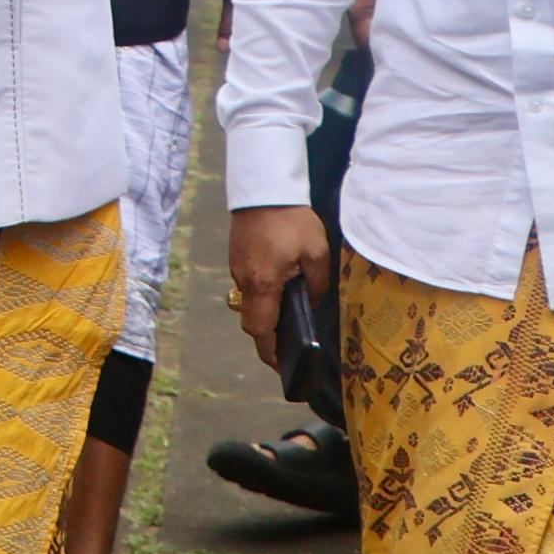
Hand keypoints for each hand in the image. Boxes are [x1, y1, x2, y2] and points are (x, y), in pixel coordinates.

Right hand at [228, 202, 332, 373]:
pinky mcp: (236, 256)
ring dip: (266, 311)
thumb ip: (317, 285)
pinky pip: (249, 283)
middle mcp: (244, 280)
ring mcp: (236, 267)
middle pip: (252, 319)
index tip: (281, 364)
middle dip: (269, 335)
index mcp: (263, 284)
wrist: (265, 188)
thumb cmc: (292, 221)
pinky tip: (280, 283)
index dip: (270, 351)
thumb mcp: (317, 254)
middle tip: (290, 343)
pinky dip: (263, 292)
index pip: (260, 330)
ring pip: (250, 301)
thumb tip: (312, 303)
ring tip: (290, 311)